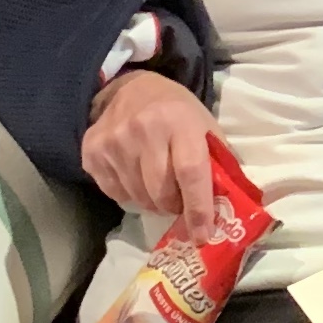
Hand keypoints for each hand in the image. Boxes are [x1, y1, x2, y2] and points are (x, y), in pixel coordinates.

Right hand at [82, 70, 220, 231]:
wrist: (131, 87)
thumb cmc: (178, 111)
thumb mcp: (205, 126)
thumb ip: (218, 162)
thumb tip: (231, 206)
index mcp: (179, 122)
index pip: (190, 173)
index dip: (198, 209)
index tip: (202, 235)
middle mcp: (143, 130)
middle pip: (160, 191)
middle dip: (174, 207)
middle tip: (179, 204)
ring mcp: (113, 141)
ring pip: (137, 196)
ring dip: (152, 202)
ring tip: (159, 188)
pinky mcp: (91, 151)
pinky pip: (114, 192)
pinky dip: (129, 194)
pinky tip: (136, 178)